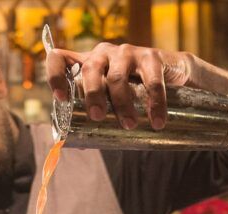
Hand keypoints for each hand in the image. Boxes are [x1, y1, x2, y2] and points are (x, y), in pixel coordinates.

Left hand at [46, 43, 189, 130]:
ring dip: (121, 103)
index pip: (60, 58)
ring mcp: (127, 52)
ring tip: (128, 125)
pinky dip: (155, 103)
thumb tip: (82, 147)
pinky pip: (151, 81)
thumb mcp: (111, 100)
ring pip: (117, 76)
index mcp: (87, 64)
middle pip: (89, 69)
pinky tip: (156, 121)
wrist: (173, 76)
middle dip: (92, 94)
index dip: (55, 75)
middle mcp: (103, 54)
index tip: (61, 97)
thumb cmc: (133, 91)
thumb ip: (98, 119)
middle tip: (97, 116)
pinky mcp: (151, 56)